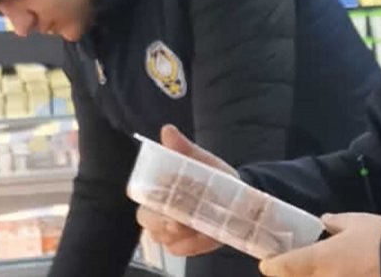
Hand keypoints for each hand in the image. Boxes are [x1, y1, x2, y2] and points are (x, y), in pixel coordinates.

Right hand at [136, 124, 236, 256]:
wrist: (239, 194)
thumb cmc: (213, 175)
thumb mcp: (201, 160)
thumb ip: (183, 148)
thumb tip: (167, 130)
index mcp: (159, 189)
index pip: (141, 196)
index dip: (149, 201)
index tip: (163, 203)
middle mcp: (160, 211)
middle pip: (147, 221)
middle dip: (161, 224)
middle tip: (178, 223)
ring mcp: (171, 230)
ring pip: (161, 238)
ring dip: (177, 235)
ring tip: (196, 227)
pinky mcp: (186, 243)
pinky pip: (179, 250)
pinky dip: (191, 245)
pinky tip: (205, 236)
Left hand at [258, 213, 380, 276]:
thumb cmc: (379, 237)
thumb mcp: (355, 221)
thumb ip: (335, 223)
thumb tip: (324, 222)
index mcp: (319, 258)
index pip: (283, 267)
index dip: (271, 265)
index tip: (268, 263)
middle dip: (288, 274)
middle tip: (289, 266)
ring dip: (307, 276)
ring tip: (316, 268)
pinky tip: (332, 273)